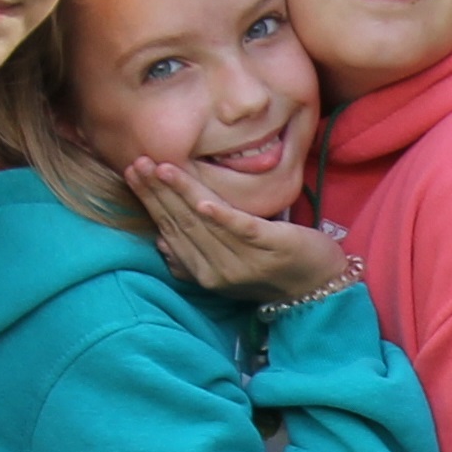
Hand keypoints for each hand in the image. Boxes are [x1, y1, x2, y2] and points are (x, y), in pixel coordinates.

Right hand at [126, 158, 350, 305]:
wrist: (319, 288)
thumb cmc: (271, 269)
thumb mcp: (227, 267)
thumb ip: (195, 256)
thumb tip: (161, 243)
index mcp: (204, 273)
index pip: (169, 230)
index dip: (150, 201)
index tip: (133, 171)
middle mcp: (219, 271)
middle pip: (180, 224)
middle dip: (156, 192)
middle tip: (138, 163)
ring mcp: (245, 259)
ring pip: (203, 222)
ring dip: (180, 193)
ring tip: (161, 168)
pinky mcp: (272, 246)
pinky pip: (241, 229)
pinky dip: (221, 216)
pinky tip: (203, 201)